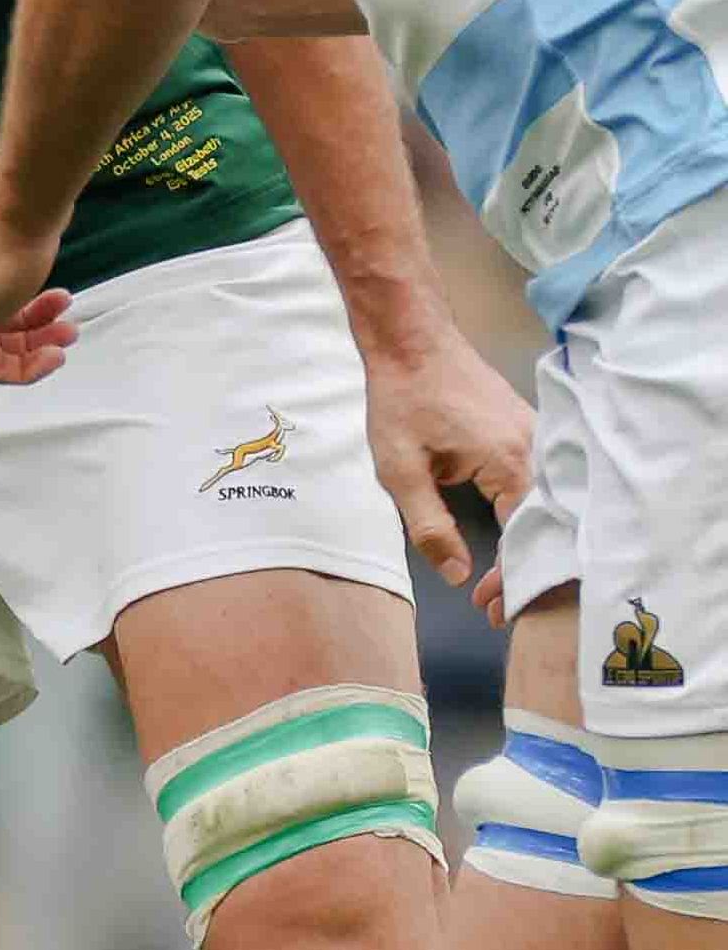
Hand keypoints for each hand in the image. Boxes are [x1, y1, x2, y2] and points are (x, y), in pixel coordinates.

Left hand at [354, 309, 533, 621]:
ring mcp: (540, 436)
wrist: (413, 340)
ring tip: (511, 582)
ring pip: (550, 504)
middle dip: (527, 570)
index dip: (508, 580)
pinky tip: (519, 539)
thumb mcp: (400, 471)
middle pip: (547, 525)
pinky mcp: (531, 430)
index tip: (488, 609)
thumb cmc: (402, 401)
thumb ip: (430, 526)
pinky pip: (543, 482)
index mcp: (511, 463)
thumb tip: (459, 575)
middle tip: (499, 606)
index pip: (524, 539)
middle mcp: (538, 449)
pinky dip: (533, 515)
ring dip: (532, 544)